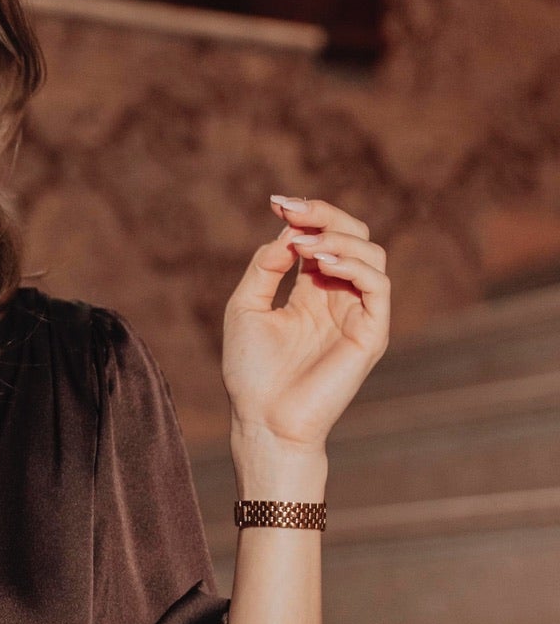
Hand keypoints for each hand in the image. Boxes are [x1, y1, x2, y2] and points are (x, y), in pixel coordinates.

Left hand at [223, 194, 390, 484]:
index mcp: (312, 292)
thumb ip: (266, 266)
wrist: (264, 421)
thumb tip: (289, 232)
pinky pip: (378, 285)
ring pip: (370, 254)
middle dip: (325, 215)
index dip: (305, 215)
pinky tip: (322, 263)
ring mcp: (358, 314)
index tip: (276, 202)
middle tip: (294, 211)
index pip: (322, 238)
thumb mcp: (246, 307)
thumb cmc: (251, 372)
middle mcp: (339, 298)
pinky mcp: (372, 333)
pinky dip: (354, 265)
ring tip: (304, 243)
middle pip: (352, 236)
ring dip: (338, 239)